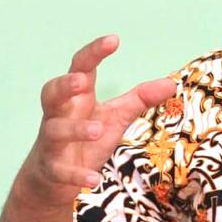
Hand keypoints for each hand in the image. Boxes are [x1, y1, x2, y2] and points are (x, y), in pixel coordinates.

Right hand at [18, 35, 176, 207]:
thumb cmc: (84, 140)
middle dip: (63, 85)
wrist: (52, 181)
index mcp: (77, 99)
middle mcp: (60, 116)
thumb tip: (170, 83)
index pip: (80, 68)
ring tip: (96, 130)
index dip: (94, 53)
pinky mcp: (51, 169)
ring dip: (75, 130)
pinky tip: (92, 179)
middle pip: (51, 93)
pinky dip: (75, 174)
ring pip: (55, 130)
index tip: (114, 40)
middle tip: (81, 82)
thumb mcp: (115, 117)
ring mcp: (51, 142)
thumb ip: (139, 99)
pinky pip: (60, 170)